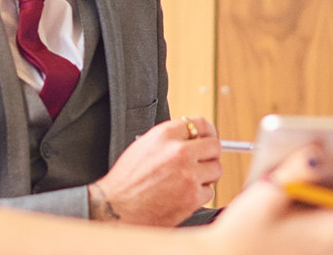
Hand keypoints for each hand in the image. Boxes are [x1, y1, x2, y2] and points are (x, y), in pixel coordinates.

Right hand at [87, 116, 222, 226]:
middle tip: (202, 163)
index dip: (208, 132)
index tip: (210, 138)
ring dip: (207, 176)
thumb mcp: (143, 146)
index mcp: (165, 135)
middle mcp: (179, 152)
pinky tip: (183, 195)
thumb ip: (170, 138)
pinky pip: (209, 192)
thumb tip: (193, 138)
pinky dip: (199, 195)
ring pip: (216, 170)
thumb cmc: (126, 180)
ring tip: (189, 180)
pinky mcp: (192, 197)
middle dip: (210, 155)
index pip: (201, 124)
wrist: (117, 209)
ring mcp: (188, 175)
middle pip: (214, 146)